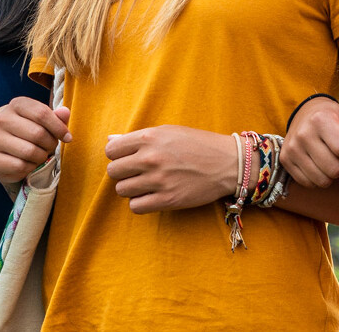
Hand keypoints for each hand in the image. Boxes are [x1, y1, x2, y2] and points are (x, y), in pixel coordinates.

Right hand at [0, 96, 70, 184]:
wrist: (8, 150)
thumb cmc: (31, 132)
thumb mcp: (45, 122)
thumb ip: (57, 117)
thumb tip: (65, 112)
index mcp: (16, 104)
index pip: (42, 113)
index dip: (59, 128)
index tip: (68, 137)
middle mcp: (2, 119)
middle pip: (38, 133)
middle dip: (50, 144)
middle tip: (50, 148)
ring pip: (30, 152)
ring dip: (41, 157)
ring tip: (40, 155)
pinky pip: (20, 166)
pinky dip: (30, 168)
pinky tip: (28, 164)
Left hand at [103, 125, 233, 213]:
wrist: (227, 163)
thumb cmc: (197, 144)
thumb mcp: (168, 132)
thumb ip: (138, 138)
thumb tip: (111, 139)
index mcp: (149, 137)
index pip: (111, 150)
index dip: (117, 155)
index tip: (127, 158)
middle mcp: (150, 158)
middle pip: (113, 171)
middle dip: (122, 173)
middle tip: (136, 173)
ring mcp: (158, 180)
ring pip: (122, 190)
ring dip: (130, 189)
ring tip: (145, 184)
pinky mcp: (167, 200)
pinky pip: (135, 207)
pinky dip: (140, 203)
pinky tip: (151, 196)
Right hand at [282, 96, 338, 188]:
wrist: (305, 113)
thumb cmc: (333, 119)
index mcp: (320, 119)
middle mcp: (302, 134)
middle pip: (335, 169)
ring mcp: (291, 148)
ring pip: (322, 180)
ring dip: (331, 174)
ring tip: (329, 158)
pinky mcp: (285, 160)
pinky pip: (308, 183)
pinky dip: (318, 178)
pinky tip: (317, 164)